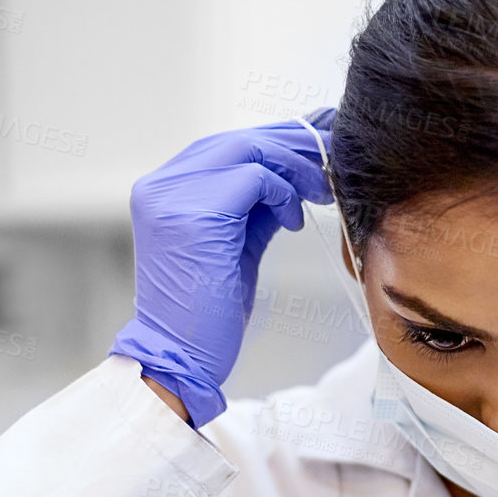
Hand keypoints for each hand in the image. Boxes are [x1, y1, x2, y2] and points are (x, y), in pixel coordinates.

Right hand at [110, 110, 335, 426]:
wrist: (182, 357)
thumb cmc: (208, 312)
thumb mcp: (235, 245)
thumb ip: (254, 207)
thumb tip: (296, 176)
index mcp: (166, 188)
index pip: (227, 146)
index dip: (276, 139)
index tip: (318, 141)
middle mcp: (163, 184)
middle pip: (239, 141)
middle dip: (293, 144)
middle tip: (334, 154)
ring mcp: (174, 195)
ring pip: (249, 150)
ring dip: (295, 168)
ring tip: (323, 190)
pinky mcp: (196, 213)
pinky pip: (253, 178)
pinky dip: (283, 194)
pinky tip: (296, 221)